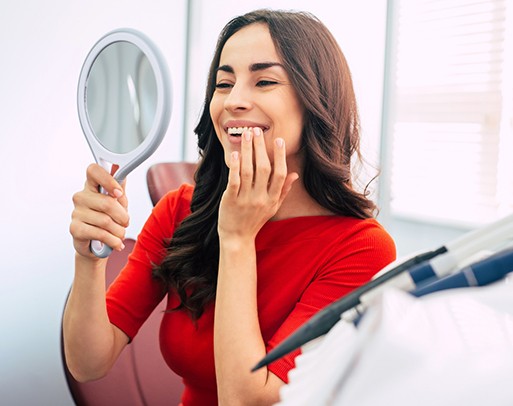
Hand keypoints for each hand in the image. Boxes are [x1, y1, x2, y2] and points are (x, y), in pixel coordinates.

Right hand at [70, 163, 129, 258]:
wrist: (96, 244)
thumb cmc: (108, 218)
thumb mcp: (118, 202)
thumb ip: (119, 187)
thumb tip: (120, 169)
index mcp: (91, 185)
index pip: (93, 170)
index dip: (108, 180)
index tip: (119, 193)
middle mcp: (81, 197)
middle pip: (107, 202)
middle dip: (123, 216)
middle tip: (126, 222)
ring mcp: (76, 213)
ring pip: (106, 221)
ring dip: (119, 231)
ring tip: (120, 234)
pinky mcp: (75, 229)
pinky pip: (101, 234)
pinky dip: (113, 240)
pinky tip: (117, 243)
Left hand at [218, 127, 298, 241]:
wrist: (237, 238)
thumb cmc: (255, 220)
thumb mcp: (273, 207)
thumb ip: (283, 190)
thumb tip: (295, 174)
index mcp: (273, 199)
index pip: (279, 174)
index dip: (280, 156)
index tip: (278, 140)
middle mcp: (261, 198)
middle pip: (263, 168)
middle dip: (260, 147)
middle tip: (257, 130)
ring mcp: (245, 199)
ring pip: (248, 171)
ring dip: (247, 151)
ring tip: (246, 135)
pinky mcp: (231, 200)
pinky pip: (234, 180)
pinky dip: (235, 166)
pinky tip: (235, 153)